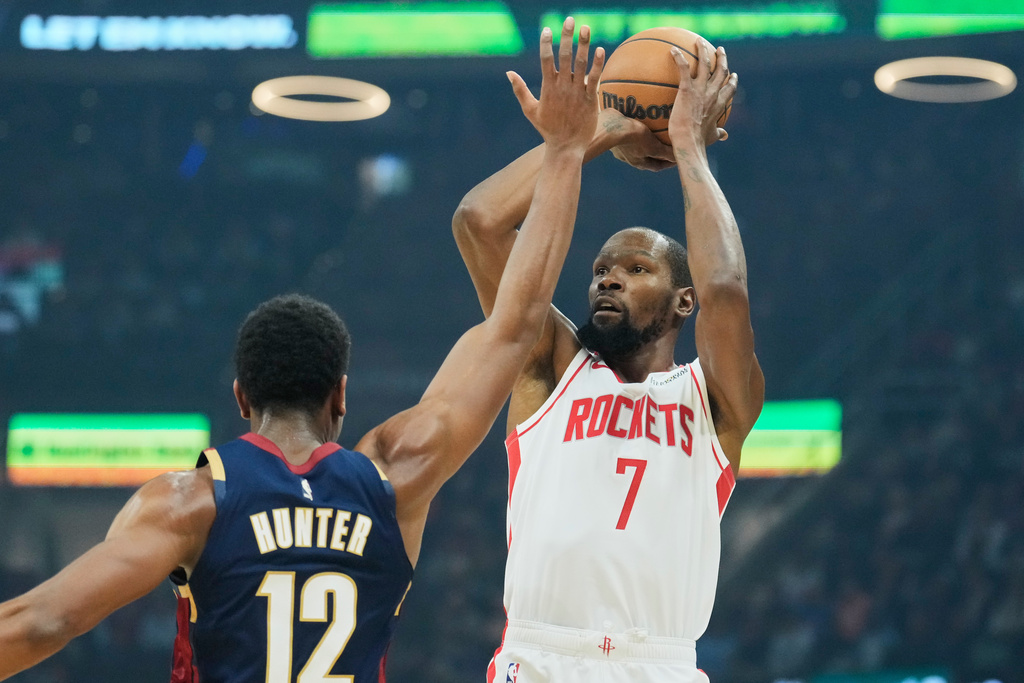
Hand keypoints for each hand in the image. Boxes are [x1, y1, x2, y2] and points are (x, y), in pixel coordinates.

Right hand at [508, 17, 604, 152]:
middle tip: (570, 19)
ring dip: (583, 45)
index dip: (546, 43)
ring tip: (586, 27)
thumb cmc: (547, 129)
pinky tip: (600, 50)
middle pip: (564, 56)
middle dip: (566, 37)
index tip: (547, 29)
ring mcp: (577, 92)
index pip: (545, 60)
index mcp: (547, 88)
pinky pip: (594, 78)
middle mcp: (562, 87)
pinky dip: (597, 64)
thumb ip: (520, 90)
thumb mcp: (530, 110)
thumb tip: (508, 73)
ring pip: (581, 64)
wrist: (566, 148)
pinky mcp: (590, 99)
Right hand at [598, 109, 675, 171]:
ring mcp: (621, 148)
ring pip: (638, 146)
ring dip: (647, 141)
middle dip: (658, 152)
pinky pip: (629, 135)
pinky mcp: (615, 136)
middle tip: (669, 144)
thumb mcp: (653, 146)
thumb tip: (679, 157)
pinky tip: (641, 121)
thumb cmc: (632, 137)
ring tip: (656, 131)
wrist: (608, 126)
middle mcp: (629, 158)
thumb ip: (665, 153)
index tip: (678, 157)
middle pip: (648, 156)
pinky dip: (637, 131)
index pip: (658, 166)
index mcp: (639, 163)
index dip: (669, 163)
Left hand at [667, 41, 737, 148]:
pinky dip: (678, 58)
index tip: (732, 75)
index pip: (730, 88)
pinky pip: (684, 68)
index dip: (732, 80)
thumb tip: (724, 136)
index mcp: (720, 104)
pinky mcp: (687, 88)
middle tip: (719, 50)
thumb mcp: (712, 137)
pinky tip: (672, 50)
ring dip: (702, 50)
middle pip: (721, 70)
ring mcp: (701, 89)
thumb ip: (718, 134)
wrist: (689, 141)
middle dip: (722, 58)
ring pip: (705, 63)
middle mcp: (713, 93)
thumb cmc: (699, 142)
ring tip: (699, 42)